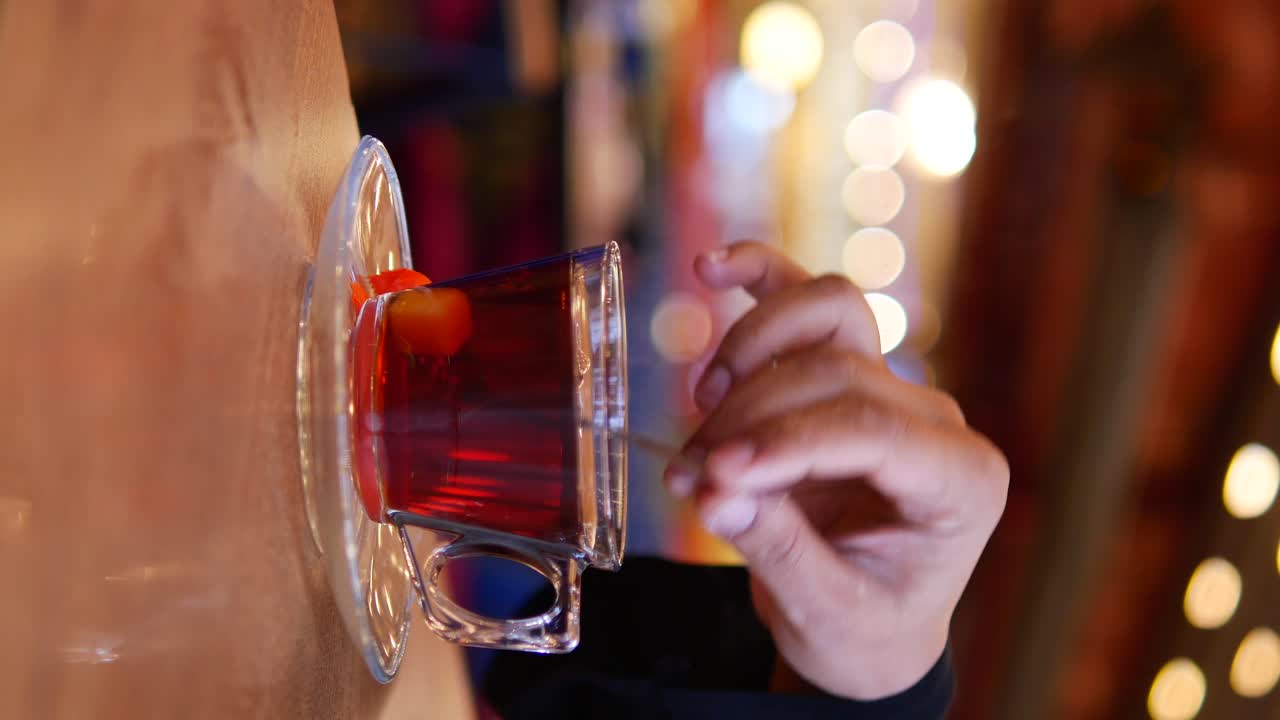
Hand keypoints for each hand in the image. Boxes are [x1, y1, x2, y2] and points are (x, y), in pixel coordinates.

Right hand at [663, 241, 1007, 699]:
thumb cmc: (864, 627)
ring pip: (829, 314)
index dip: (784, 442)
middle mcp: (936, 422)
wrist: (872, 627)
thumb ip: (777, 550)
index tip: (714, 475)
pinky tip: (714, 267)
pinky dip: (763, 279)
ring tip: (701, 407)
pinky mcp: (849, 371)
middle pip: (837, 371)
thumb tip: (714, 490)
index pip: (870, 430)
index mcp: (960, 481)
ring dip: (751, 349)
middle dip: (750, 416)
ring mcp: (894, 387)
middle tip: (691, 474)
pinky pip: (811, 304)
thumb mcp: (828, 613)